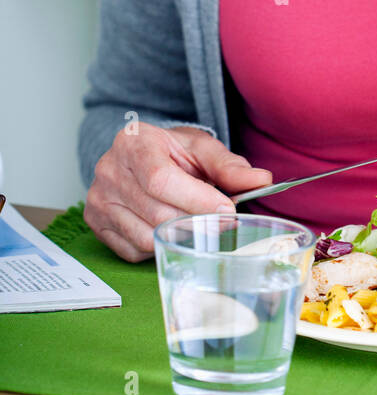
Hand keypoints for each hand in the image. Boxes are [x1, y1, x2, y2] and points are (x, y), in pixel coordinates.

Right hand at [84, 123, 272, 261]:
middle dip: (196, 222)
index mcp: (133, 143)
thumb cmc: (172, 152)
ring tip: (197, 223)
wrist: (139, 155)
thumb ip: (229, 165)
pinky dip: (159, 245)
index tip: (227, 209)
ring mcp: (99, 200)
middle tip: (222, 222)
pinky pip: (133, 250)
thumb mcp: (201, 149)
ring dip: (180, 236)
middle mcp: (109, 170)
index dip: (197, 199)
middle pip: (156, 211)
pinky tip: (170, 228)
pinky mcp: (97, 225)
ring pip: (145, 236)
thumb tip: (261, 180)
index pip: (161, 179)